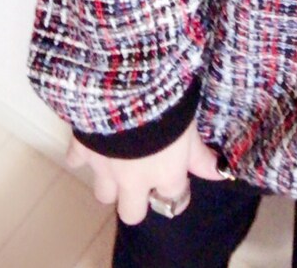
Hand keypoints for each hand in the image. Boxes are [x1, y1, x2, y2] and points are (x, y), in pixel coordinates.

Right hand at [64, 116, 227, 224]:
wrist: (126, 83)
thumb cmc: (167, 101)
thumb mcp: (190, 125)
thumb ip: (199, 154)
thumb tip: (221, 173)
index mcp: (165, 174)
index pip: (174, 201)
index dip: (176, 190)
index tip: (176, 176)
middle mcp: (133, 179)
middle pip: (132, 213)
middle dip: (137, 199)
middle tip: (143, 176)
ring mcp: (105, 167)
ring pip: (103, 195)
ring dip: (110, 181)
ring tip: (119, 158)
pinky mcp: (82, 149)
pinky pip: (76, 160)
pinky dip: (82, 152)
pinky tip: (93, 137)